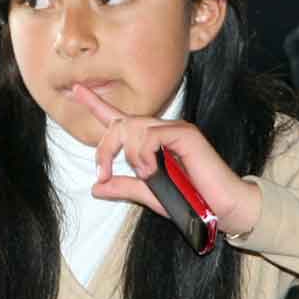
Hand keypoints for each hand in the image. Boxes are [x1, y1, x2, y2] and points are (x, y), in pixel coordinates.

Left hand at [71, 84, 261, 235]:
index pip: (120, 118)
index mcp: (151, 142)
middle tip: (103, 173)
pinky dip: (145, 155)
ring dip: (131, 157)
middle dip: (105, 148)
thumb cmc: (191, 200)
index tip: (76, 90)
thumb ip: (124, 187)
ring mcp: (175, 129)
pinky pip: (151, 135)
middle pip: (120, 123)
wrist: (222, 209)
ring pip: (133, 128)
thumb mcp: (149, 194)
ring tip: (147, 175)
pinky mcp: (186, 133)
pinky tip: (154, 170)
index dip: (96, 104)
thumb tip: (96, 187)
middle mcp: (161, 130)